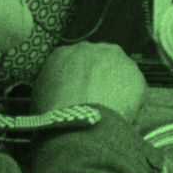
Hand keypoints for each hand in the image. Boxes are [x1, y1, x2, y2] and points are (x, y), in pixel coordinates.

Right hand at [31, 42, 146, 122]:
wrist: (80, 122)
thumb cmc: (56, 115)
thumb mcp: (39, 99)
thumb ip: (50, 89)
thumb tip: (54, 97)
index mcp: (61, 54)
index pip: (71, 64)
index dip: (77, 80)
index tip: (79, 93)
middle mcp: (87, 49)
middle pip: (96, 62)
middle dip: (98, 79)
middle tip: (97, 102)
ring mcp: (113, 57)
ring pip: (116, 71)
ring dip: (115, 87)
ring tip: (111, 111)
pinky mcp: (133, 71)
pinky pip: (133, 86)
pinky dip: (131, 99)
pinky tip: (123, 115)